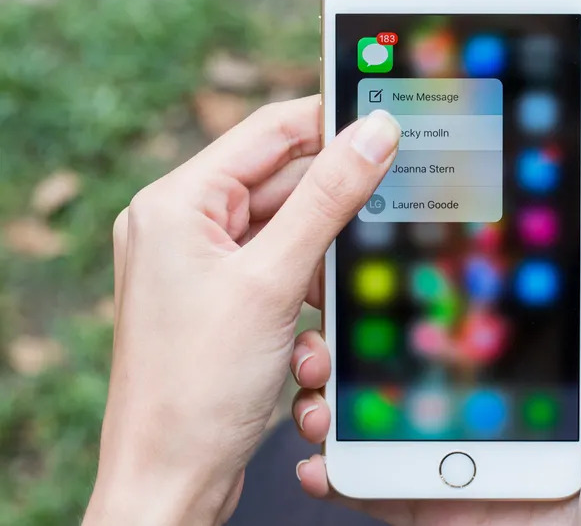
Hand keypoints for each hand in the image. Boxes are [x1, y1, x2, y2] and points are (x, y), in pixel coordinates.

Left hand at [84, 98, 400, 525]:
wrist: (172, 480)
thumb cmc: (198, 386)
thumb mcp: (274, 280)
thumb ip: (329, 198)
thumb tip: (374, 132)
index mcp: (177, 203)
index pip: (268, 132)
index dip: (331, 122)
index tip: (387, 123)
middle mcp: (182, 227)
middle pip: (282, 187)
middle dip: (331, 217)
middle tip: (379, 226)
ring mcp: (200, 268)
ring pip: (288, 237)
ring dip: (319, 271)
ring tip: (321, 312)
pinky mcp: (220, 304)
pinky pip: (279, 276)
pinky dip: (305, 300)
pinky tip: (306, 345)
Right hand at [292, 180, 580, 524]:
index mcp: (527, 366)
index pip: (465, 310)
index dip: (419, 280)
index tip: (376, 240)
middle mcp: (483, 406)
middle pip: (408, 359)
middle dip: (358, 337)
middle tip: (324, 317)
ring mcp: (456, 458)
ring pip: (377, 415)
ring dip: (333, 398)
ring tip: (313, 385)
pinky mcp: (434, 506)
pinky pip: (373, 483)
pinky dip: (337, 470)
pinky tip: (318, 458)